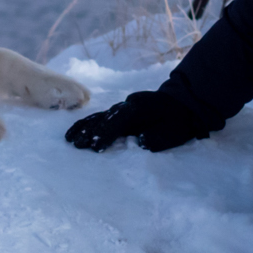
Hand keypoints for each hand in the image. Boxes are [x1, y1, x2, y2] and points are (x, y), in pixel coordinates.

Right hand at [64, 90, 211, 152]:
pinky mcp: (118, 112)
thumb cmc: (178, 120)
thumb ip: (156, 137)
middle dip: (91, 132)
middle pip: (105, 117)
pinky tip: (75, 132)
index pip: (120, 119)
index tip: (96, 147)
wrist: (181, 104)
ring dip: (85, 129)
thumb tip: (139, 141)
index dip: (107, 133)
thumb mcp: (174, 131)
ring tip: (71, 141)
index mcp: (141, 107)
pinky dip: (86, 125)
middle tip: (78, 146)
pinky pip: (99, 118)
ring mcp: (122, 107)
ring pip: (99, 116)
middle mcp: (127, 104)